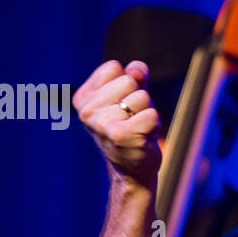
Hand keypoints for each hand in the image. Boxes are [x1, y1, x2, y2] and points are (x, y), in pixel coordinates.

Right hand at [73, 59, 160, 188]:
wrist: (132, 169)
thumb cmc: (132, 127)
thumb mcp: (131, 96)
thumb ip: (135, 76)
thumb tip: (137, 70)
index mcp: (83, 98)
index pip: (113, 67)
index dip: (127, 83)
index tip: (123, 104)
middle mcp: (87, 111)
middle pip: (129, 80)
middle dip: (139, 98)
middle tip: (133, 119)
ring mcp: (102, 124)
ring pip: (142, 97)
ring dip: (147, 113)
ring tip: (138, 128)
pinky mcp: (121, 136)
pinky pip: (151, 115)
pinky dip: (154, 125)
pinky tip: (143, 137)